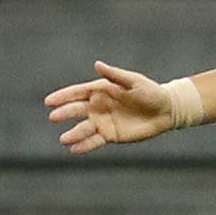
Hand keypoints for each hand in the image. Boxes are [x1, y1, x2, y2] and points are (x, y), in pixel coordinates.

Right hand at [44, 61, 172, 154]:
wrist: (167, 110)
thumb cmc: (151, 92)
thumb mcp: (134, 81)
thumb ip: (115, 75)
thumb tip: (97, 65)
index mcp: (101, 90)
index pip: (78, 93)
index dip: (63, 97)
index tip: (49, 101)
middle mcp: (98, 106)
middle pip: (77, 110)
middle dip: (65, 113)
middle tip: (53, 117)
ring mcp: (103, 121)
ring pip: (85, 128)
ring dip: (74, 134)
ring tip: (64, 139)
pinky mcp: (111, 135)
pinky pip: (95, 141)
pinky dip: (85, 145)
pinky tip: (74, 150)